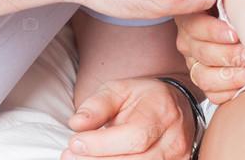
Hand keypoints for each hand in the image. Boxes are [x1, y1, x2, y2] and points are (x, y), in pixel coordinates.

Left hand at [61, 77, 193, 159]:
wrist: (175, 109)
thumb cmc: (142, 100)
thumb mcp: (120, 90)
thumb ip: (98, 105)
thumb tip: (76, 123)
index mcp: (162, 112)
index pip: (134, 136)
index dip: (102, 145)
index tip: (74, 142)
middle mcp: (174, 140)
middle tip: (70, 156)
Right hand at [175, 12, 244, 104]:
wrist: (243, 25)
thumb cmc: (237, 4)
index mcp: (191, 16)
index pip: (195, 26)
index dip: (214, 32)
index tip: (236, 33)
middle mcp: (188, 41)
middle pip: (202, 54)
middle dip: (230, 56)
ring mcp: (195, 63)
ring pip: (204, 77)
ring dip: (231, 76)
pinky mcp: (206, 81)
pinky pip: (212, 94)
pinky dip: (230, 92)